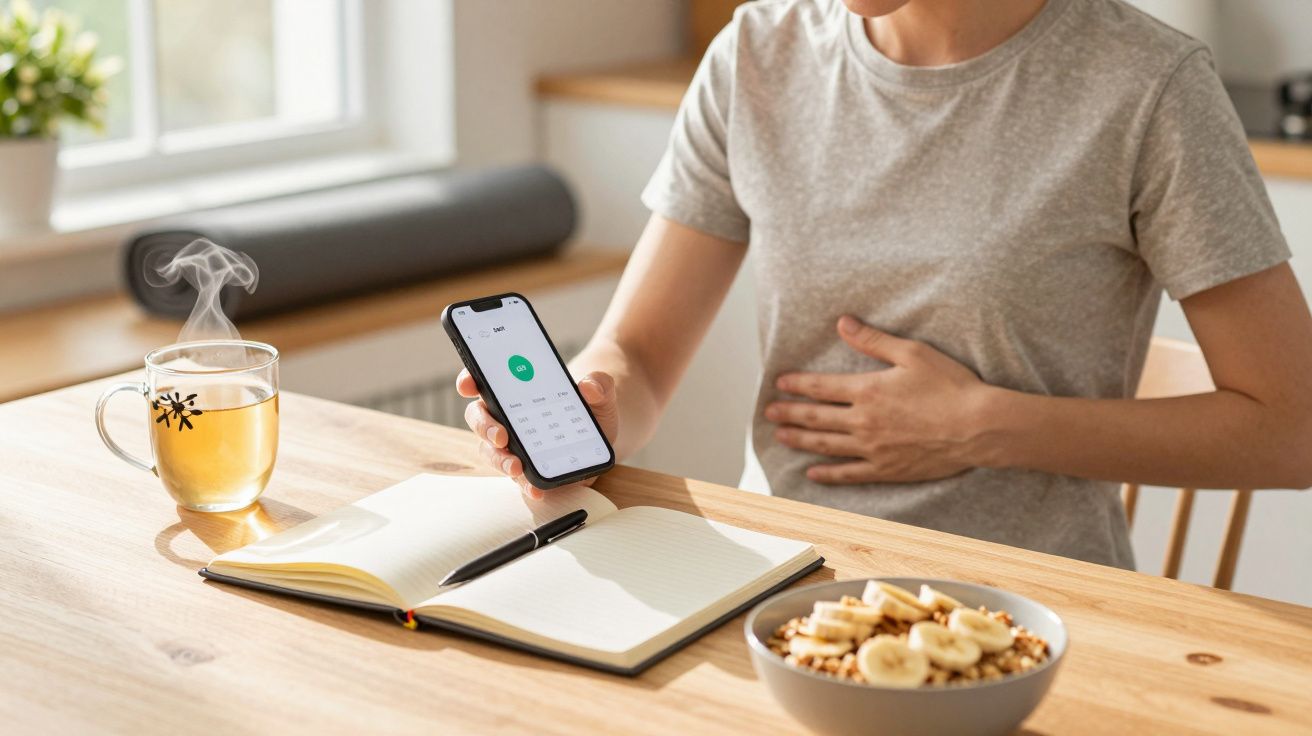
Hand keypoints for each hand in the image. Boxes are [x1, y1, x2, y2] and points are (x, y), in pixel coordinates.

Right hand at [457, 369, 618, 498]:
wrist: (605, 432)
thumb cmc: (594, 404)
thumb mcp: (601, 391)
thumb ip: (599, 384)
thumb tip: (589, 387)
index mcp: (515, 389)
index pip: (482, 381)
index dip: (469, 380)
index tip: (469, 385)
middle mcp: (507, 416)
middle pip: (480, 418)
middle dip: (485, 427)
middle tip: (501, 436)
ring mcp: (514, 444)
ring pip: (492, 451)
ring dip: (499, 460)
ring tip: (516, 467)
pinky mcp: (528, 468)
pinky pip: (518, 477)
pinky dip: (524, 484)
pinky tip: (536, 489)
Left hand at [766, 316, 990, 483]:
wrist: (979, 427)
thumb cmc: (951, 386)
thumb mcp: (912, 353)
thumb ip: (873, 340)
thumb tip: (842, 322)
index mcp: (868, 391)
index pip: (821, 387)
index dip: (797, 385)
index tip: (779, 384)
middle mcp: (863, 422)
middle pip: (815, 417)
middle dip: (789, 413)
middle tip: (769, 412)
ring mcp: (873, 449)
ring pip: (826, 445)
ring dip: (800, 440)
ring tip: (780, 436)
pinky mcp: (887, 470)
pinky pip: (849, 474)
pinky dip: (828, 474)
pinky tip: (813, 474)